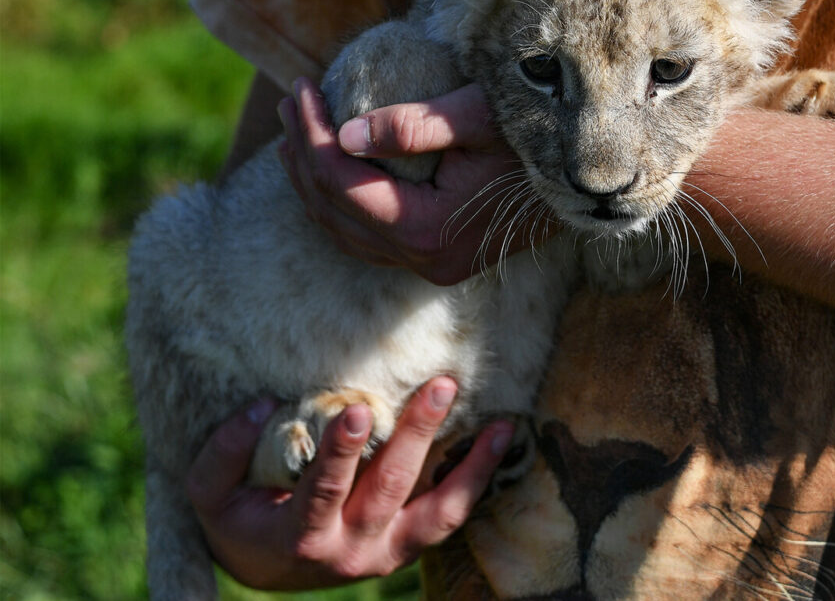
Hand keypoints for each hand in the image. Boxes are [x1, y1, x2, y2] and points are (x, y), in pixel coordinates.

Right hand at [186, 378, 513, 589]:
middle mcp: (352, 550)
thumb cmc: (239, 519)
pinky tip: (499, 441)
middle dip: (417, 436)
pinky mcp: (409, 546)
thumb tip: (261, 407)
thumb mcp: (209, 494)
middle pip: (391, 490)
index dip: (339, 454)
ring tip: (500, 426)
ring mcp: (387, 553)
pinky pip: (450, 517)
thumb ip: (224, 452)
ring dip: (470, 467)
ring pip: (437, 513)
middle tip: (439, 388)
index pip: (323, 492)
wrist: (267, 569)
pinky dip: (477, 481)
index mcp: (302, 536)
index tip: (352, 411)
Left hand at [278, 79, 549, 284]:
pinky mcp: (439, 256)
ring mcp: (433, 264)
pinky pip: (369, 237)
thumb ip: (414, 125)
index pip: (344, 185)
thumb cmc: (539, 136)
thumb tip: (344, 133)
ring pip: (345, 232)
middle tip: (290, 100)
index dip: (312, 135)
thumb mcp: (480, 116)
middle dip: (302, 154)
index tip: (302, 86)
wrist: (591, 176)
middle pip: (335, 212)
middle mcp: (426, 259)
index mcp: (430, 229)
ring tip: (296, 132)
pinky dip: (341, 202)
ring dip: (312, 182)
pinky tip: (333, 166)